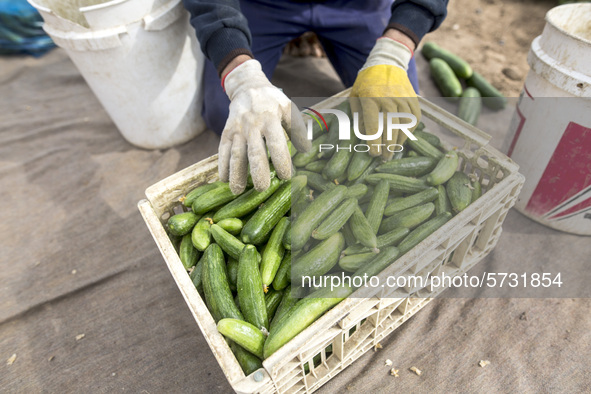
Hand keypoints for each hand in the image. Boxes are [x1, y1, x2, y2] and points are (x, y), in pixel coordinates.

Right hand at [220, 59, 310, 193]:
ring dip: (236, 173)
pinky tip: (224, 180)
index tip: (285, 177)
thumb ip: (297, 129)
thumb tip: (306, 150)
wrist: (247, 86)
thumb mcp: (288, 109)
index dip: (281, 160)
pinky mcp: (226, 132)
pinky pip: (222, 150)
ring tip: (237, 191)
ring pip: (235, 153)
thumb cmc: (272, 102)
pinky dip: (222, 165)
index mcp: (270, 119)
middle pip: (254, 151)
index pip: (276, 143)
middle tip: (262, 189)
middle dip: (257, 171)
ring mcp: (237, 129)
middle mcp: (252, 125)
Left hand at [350, 32, 420, 160]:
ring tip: (393, 152)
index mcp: (370, 99)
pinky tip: (403, 138)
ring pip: (404, 127)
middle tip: (384, 158)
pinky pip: (414, 120)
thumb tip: (363, 136)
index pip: (373, 127)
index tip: (374, 154)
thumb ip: (357, 116)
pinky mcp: (413, 99)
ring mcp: (403, 99)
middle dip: (388, 147)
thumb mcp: (355, 97)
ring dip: (399, 142)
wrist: (387, 63)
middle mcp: (388, 99)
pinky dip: (410, 131)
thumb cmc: (366, 83)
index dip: (374, 144)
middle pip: (390, 130)